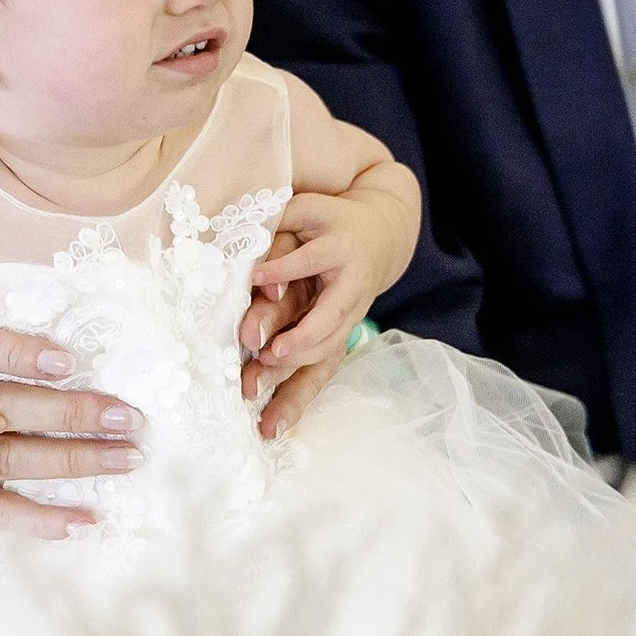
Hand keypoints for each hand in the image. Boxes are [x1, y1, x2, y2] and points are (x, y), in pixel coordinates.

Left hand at [239, 201, 381, 438]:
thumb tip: (255, 270)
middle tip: (265, 354)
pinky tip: (271, 424)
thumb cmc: (326, 220)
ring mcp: (351, 316)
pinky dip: (297, 399)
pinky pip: (322, 372)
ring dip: (294, 375)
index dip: (285, 269)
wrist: (380, 234)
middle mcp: (351, 287)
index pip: (311, 260)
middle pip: (329, 317)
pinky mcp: (341, 338)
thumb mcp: (304, 211)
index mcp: (340, 249)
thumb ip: (279, 231)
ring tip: (256, 394)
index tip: (255, 278)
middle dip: (299, 338)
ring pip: (328, 350)